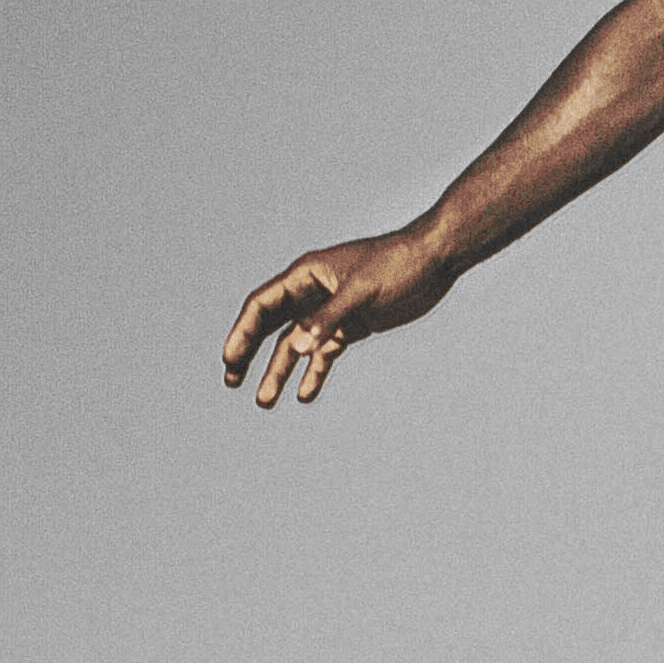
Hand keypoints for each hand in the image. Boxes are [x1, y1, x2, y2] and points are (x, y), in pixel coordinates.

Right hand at [221, 231, 454, 406]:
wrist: (434, 261)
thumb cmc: (397, 265)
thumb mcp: (361, 292)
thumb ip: (329, 319)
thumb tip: (298, 348)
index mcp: (306, 275)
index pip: (262, 304)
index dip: (242, 332)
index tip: (229, 359)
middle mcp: (313, 292)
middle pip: (270, 326)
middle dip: (250, 353)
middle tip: (231, 380)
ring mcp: (331, 311)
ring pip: (297, 345)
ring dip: (280, 371)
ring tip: (265, 401)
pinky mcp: (352, 325)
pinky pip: (325, 353)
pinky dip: (315, 373)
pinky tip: (304, 395)